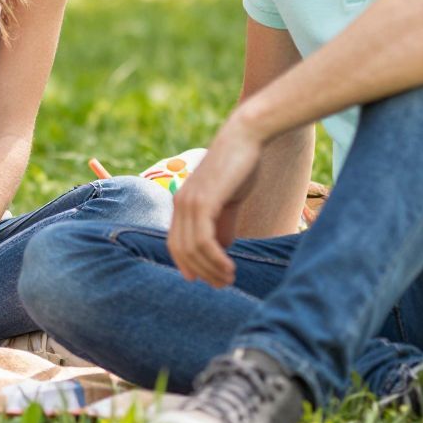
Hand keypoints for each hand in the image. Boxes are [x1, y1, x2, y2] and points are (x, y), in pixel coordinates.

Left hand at [168, 118, 263, 288]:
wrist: (245, 137)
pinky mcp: (202, 202)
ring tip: (228, 279)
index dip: (189, 265)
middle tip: (222, 285)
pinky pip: (203, 241)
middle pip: (181, 251)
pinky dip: (215, 260)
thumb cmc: (240, 165)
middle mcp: (180, 203)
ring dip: (211, 270)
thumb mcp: (228, 200)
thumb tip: (221, 249)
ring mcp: (188, 202)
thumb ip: (222, 224)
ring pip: (192, 250)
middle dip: (202, 272)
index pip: (176, 243)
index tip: (208, 281)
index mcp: (182, 203)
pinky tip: (229, 268)